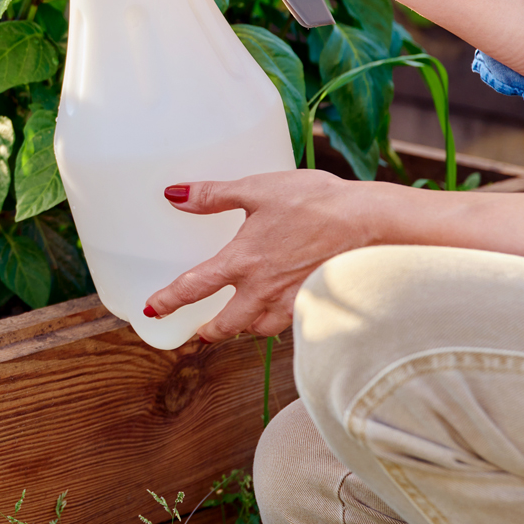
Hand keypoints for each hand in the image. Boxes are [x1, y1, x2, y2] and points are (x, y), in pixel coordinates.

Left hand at [144, 170, 373, 340]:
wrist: (371, 223)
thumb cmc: (316, 203)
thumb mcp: (257, 190)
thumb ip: (213, 195)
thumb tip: (175, 195)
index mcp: (242, 262)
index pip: (194, 288)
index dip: (168, 301)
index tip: (151, 311)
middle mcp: (262, 291)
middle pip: (225, 325)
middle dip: (208, 331)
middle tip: (198, 333)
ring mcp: (292, 303)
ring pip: (258, 329)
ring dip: (244, 328)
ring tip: (238, 323)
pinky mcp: (317, 306)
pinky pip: (290, 324)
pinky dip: (278, 322)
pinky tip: (281, 313)